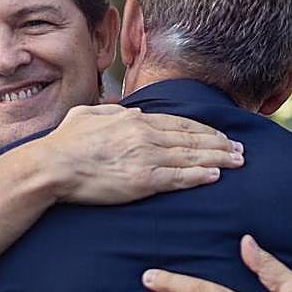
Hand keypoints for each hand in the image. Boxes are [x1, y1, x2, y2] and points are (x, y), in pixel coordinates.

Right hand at [40, 105, 243, 204]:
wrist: (52, 165)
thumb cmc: (65, 143)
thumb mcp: (88, 115)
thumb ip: (111, 111)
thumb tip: (129, 112)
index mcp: (134, 120)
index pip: (178, 123)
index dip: (203, 129)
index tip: (219, 134)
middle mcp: (145, 135)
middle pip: (192, 138)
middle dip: (219, 143)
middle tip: (240, 148)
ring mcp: (147, 157)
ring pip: (191, 156)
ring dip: (218, 158)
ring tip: (237, 161)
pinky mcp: (144, 180)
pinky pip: (179, 177)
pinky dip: (200, 175)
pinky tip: (216, 176)